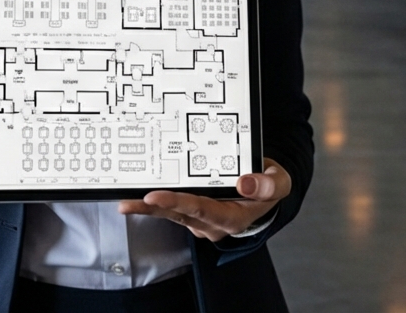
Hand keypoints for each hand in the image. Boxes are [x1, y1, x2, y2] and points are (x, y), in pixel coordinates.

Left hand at [118, 158, 291, 241]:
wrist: (265, 192)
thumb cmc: (270, 185)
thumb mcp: (280, 182)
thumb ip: (268, 184)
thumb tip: (245, 181)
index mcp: (233, 217)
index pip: (202, 209)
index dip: (178, 202)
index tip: (156, 196)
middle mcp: (213, 223)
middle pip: (180, 214)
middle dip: (153, 208)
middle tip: (129, 202)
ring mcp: (202, 221)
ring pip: (172, 214)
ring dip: (148, 209)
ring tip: (125, 203)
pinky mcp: (194, 214)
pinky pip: (173, 209)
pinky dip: (155, 204)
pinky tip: (137, 198)